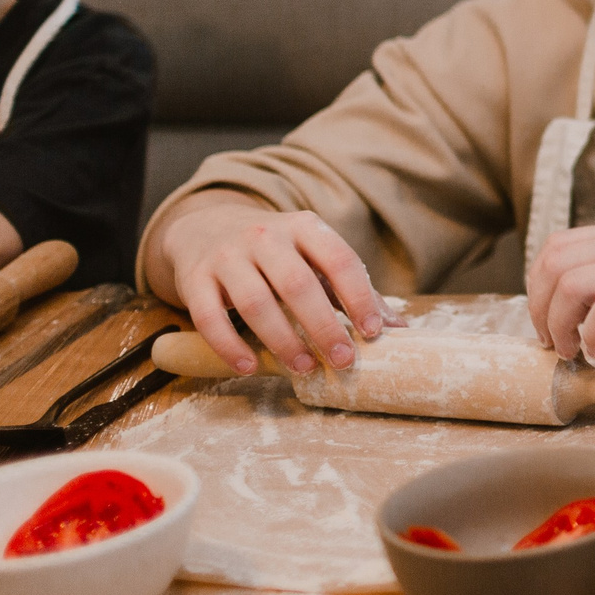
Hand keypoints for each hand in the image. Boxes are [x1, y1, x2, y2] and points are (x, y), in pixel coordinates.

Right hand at [157, 199, 391, 376]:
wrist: (207, 227)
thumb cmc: (276, 253)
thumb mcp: (314, 258)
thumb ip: (352, 290)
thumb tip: (400, 329)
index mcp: (304, 227)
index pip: (339, 259)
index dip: (359, 297)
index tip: (374, 332)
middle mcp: (265, 236)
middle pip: (297, 284)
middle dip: (323, 325)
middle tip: (343, 359)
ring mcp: (227, 256)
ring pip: (255, 302)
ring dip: (282, 340)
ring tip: (304, 367)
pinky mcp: (195, 279)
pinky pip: (209, 316)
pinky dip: (230, 346)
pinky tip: (249, 367)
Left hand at [528, 223, 594, 359]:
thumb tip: (565, 307)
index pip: (555, 247)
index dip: (536, 287)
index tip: (545, 321)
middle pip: (555, 265)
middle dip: (539, 309)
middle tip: (552, 342)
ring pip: (573, 285)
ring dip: (560, 326)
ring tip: (572, 351)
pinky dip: (592, 337)